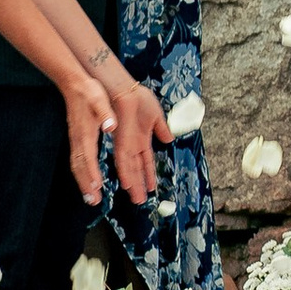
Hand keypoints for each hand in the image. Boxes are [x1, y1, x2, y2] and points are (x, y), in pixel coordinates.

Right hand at [61, 71, 111, 208]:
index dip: (91, 173)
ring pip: (76, 166)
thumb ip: (105, 113)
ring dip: (82, 182)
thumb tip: (111, 126)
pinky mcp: (76, 139)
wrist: (74, 84)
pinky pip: (77, 161)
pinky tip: (87, 181)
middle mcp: (78, 139)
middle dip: (85, 185)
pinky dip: (81, 173)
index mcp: (85, 132)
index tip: (97, 187)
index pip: (87, 157)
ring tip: (90, 198)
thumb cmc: (89, 91)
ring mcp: (75, 140)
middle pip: (79, 167)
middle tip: (93, 201)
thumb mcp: (99, 99)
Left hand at [106, 74, 167, 207]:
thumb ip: (161, 128)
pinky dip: (126, 173)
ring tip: (137, 198)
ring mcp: (127, 144)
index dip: (148, 174)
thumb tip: (169, 139)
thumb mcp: (155, 114)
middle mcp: (133, 144)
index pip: (146, 161)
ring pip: (130, 169)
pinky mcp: (121, 141)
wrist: (126, 89)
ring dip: (134, 184)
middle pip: (137, 169)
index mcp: (142, 138)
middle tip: (141, 200)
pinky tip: (127, 184)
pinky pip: (123, 160)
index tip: (152, 187)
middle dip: (139, 185)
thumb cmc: (138, 98)